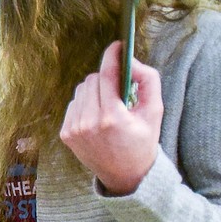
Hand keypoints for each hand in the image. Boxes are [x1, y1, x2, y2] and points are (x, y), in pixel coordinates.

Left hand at [60, 41, 162, 195]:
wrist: (125, 175)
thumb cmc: (143, 140)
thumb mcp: (155, 111)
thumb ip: (148, 80)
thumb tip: (130, 60)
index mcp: (112, 118)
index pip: (107, 74)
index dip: (112, 55)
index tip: (117, 46)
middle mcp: (88, 123)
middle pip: (92, 79)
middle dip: (107, 78)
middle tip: (119, 88)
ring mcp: (74, 130)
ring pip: (81, 90)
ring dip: (95, 91)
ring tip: (109, 106)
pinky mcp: (65, 134)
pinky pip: (73, 104)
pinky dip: (85, 104)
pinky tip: (97, 118)